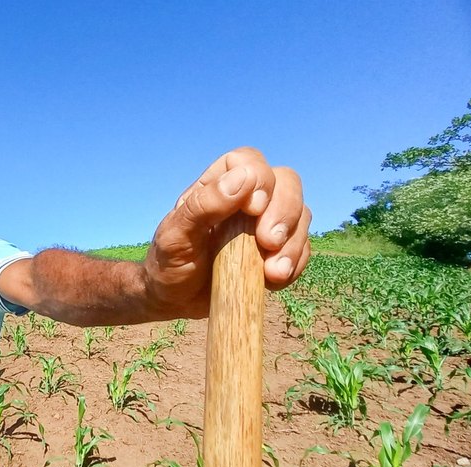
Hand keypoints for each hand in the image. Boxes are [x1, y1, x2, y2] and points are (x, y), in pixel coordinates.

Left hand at [144, 147, 310, 316]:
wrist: (175, 300)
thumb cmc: (169, 263)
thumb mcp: (175, 235)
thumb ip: (203, 205)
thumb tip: (243, 178)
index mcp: (218, 185)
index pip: (250, 162)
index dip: (261, 178)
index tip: (253, 209)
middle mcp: (246, 199)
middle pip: (287, 182)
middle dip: (286, 210)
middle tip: (269, 242)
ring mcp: (265, 224)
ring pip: (301, 214)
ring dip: (293, 242)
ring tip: (273, 272)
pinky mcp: (277, 251)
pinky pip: (302, 247)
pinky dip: (295, 262)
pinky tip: (275, 280)